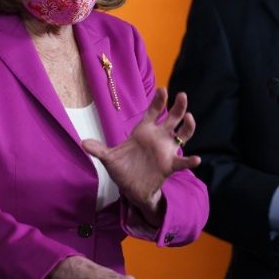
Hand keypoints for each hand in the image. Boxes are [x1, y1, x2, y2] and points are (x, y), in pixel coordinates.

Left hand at [82, 88, 200, 217]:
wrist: (131, 188)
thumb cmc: (122, 169)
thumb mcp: (109, 158)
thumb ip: (98, 149)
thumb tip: (82, 143)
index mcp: (144, 131)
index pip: (153, 112)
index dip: (159, 101)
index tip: (163, 90)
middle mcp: (158, 137)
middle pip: (172, 118)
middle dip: (178, 107)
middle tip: (183, 95)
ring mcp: (165, 150)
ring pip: (182, 134)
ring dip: (188, 126)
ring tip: (190, 118)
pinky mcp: (169, 165)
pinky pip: (182, 161)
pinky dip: (190, 160)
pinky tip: (196, 159)